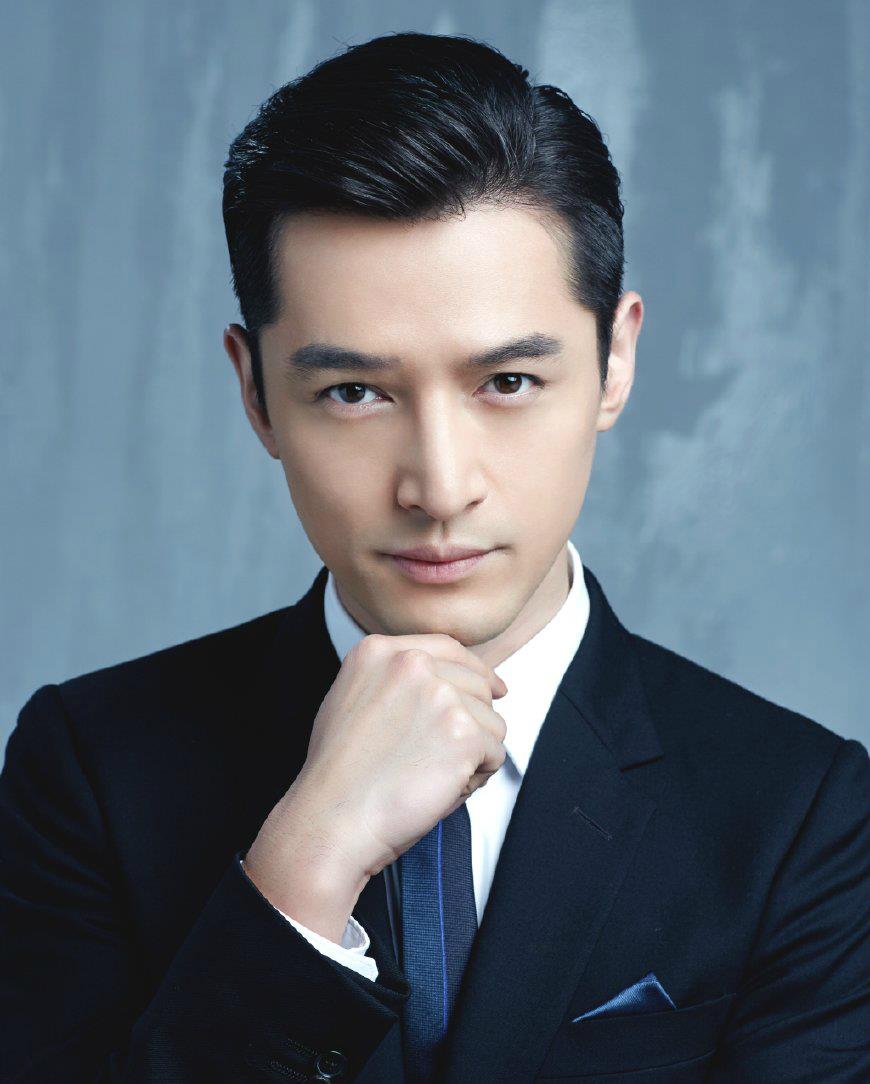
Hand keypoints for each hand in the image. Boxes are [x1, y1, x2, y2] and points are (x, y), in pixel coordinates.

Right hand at [243, 632, 506, 939]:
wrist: (331, 820)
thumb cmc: (338, 776)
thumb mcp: (350, 699)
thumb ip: (393, 679)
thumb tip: (445, 680)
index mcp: (379, 650)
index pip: (449, 648)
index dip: (477, 671)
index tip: (494, 688)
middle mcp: (412, 664)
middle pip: (477, 686)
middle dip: (470, 724)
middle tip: (435, 759)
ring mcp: (441, 696)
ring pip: (491, 722)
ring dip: (473, 754)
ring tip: (429, 775)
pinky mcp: (464, 733)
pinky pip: (495, 754)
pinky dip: (475, 778)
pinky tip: (439, 788)